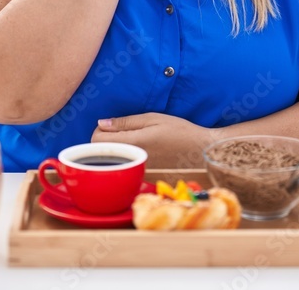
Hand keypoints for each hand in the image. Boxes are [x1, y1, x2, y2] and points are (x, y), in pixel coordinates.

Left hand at [92, 112, 212, 168]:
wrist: (202, 154)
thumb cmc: (180, 132)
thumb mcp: (153, 119)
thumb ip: (126, 122)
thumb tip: (102, 123)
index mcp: (133, 143)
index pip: (96, 140)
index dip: (100, 131)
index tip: (111, 127)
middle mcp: (132, 160)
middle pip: (100, 154)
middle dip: (105, 143)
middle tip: (122, 135)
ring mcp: (136, 173)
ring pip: (111, 163)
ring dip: (115, 154)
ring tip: (133, 145)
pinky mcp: (143, 180)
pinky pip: (124, 171)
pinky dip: (126, 163)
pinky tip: (141, 156)